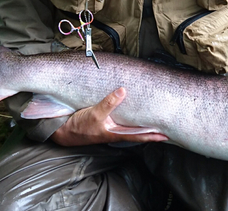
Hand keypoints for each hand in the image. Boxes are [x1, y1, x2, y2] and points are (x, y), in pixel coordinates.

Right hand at [50, 87, 168, 145]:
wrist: (62, 130)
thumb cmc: (78, 127)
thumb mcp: (95, 114)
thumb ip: (109, 103)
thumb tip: (123, 91)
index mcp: (116, 133)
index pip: (139, 136)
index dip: (153, 136)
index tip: (166, 135)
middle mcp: (115, 132)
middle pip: (137, 132)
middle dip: (150, 131)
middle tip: (163, 127)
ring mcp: (109, 128)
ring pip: (129, 127)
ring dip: (140, 124)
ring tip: (151, 120)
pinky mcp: (102, 122)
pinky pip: (120, 121)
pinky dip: (128, 117)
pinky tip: (129, 112)